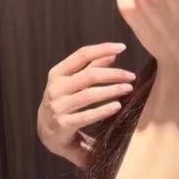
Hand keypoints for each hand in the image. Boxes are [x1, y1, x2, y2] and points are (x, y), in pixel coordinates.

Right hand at [37, 42, 135, 163]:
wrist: (47, 131)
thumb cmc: (64, 102)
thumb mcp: (72, 83)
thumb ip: (90, 68)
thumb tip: (112, 54)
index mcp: (57, 74)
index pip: (82, 55)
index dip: (102, 49)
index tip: (122, 47)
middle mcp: (56, 88)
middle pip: (89, 76)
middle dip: (113, 74)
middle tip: (131, 76)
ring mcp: (58, 107)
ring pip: (89, 95)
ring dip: (112, 90)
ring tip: (128, 88)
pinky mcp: (63, 125)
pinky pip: (87, 116)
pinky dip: (103, 110)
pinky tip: (117, 106)